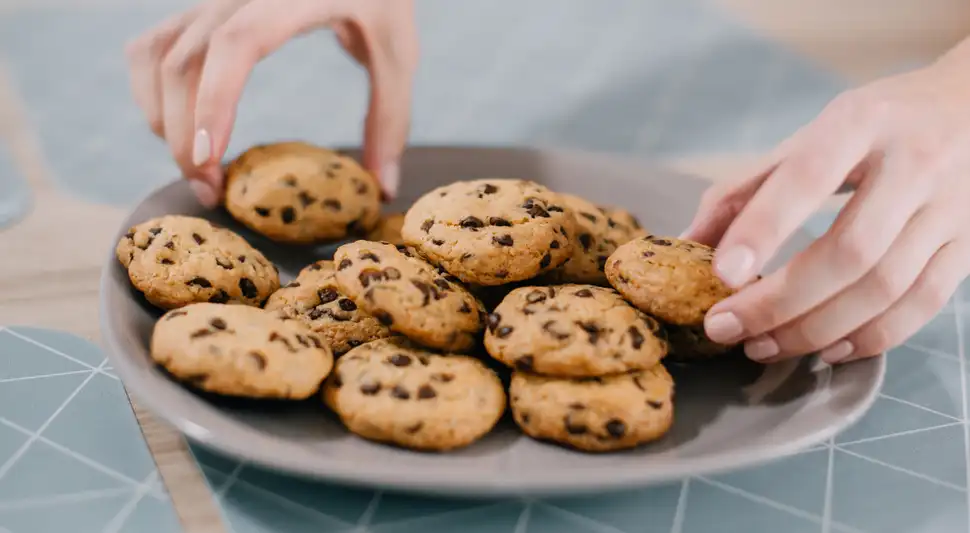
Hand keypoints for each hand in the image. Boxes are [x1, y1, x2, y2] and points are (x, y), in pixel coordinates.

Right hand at [124, 0, 417, 205]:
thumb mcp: (397, 51)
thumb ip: (391, 116)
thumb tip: (384, 188)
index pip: (237, 44)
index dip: (214, 102)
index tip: (210, 160)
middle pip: (184, 60)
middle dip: (185, 134)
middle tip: (211, 191)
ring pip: (157, 54)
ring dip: (163, 116)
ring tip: (195, 166)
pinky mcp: (202, 6)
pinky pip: (154, 44)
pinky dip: (152, 89)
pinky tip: (178, 126)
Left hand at [682, 48, 969, 364]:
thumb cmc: (879, 123)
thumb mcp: (813, 132)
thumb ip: (750, 185)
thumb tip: (690, 241)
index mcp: (863, 122)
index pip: (809, 178)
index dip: (763, 229)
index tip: (721, 274)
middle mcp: (915, 163)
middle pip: (849, 251)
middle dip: (780, 301)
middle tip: (725, 326)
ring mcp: (950, 208)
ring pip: (884, 288)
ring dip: (815, 329)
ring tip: (762, 345)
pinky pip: (922, 305)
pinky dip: (870, 337)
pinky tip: (825, 348)